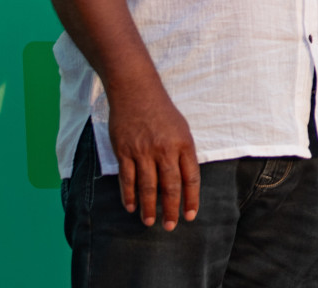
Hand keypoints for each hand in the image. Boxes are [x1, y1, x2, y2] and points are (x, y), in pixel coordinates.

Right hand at [106, 80, 199, 229]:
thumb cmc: (162, 111)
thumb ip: (183, 153)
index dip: (191, 198)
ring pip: (148, 186)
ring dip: (149, 207)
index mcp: (183, 144)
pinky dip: (129, 195)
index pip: (191, 178)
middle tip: (170, 226)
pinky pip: (127, 179)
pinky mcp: (125, 151)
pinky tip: (131, 207)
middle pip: (170, 186)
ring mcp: (143, 151)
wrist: (136, 92)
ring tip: (150, 222)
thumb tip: (185, 179)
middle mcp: (165, 150)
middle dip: (171, 209)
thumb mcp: (182, 128)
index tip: (191, 215)